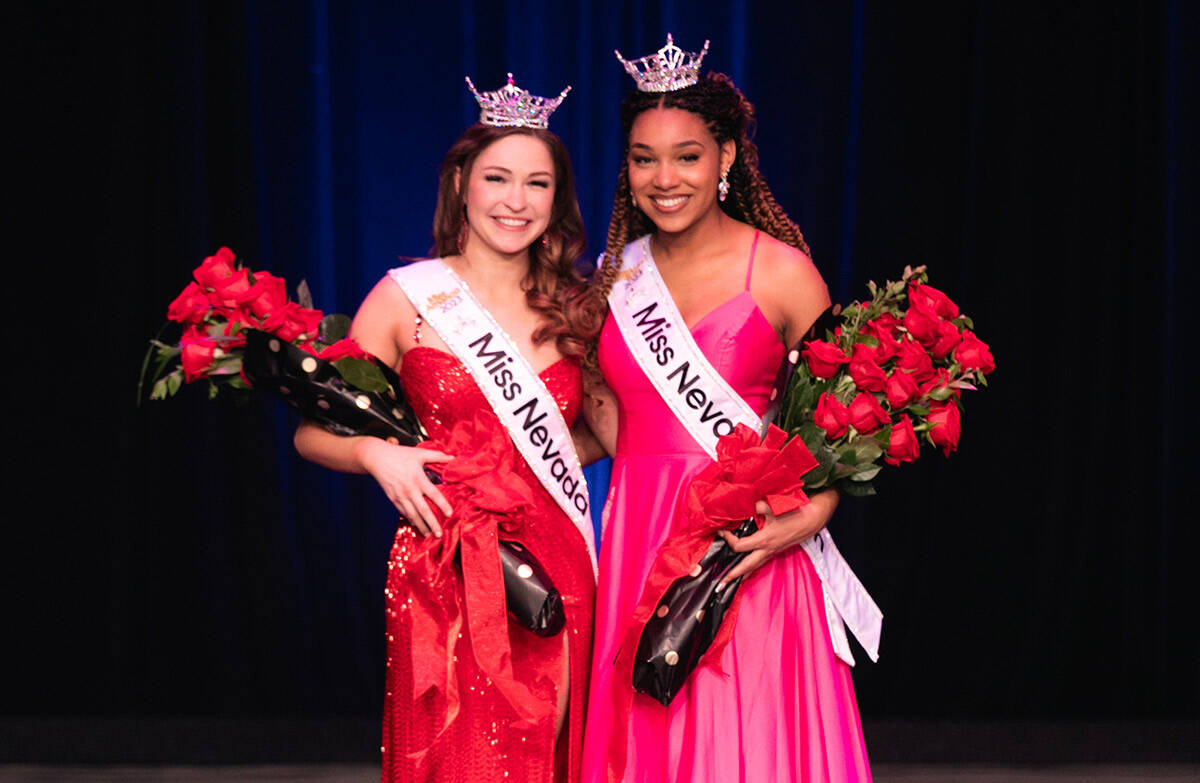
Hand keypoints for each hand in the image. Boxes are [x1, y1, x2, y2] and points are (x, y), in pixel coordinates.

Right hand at [356, 438, 453, 537]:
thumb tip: (453, 458)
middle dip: (432, 524)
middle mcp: (410, 490)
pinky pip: (403, 512)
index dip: (443, 505)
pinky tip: (416, 525)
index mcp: (419, 478)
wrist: (377, 459)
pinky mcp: (393, 499)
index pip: (434, 495)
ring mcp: (400, 496)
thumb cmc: (400, 454)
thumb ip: (437, 456)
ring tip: (428, 535)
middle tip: (439, 534)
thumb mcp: (420, 453)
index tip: (450, 515)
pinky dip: (410, 520)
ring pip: (412, 515)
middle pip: (423, 510)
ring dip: (421, 526)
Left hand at [716, 490, 839, 588]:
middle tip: (719, 585)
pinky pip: (761, 563)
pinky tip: (747, 571)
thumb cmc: (792, 514)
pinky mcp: (776, 552)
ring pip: (754, 567)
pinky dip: (752, 568)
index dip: (728, 539)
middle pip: (746, 567)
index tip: (720, 532)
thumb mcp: (772, 507)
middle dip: (732, 576)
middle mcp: (767, 550)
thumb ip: (756, 506)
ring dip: (741, 575)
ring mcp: (772, 552)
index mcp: (764, 540)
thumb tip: (744, 506)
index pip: (739, 546)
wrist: (811, 520)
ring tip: (730, 583)